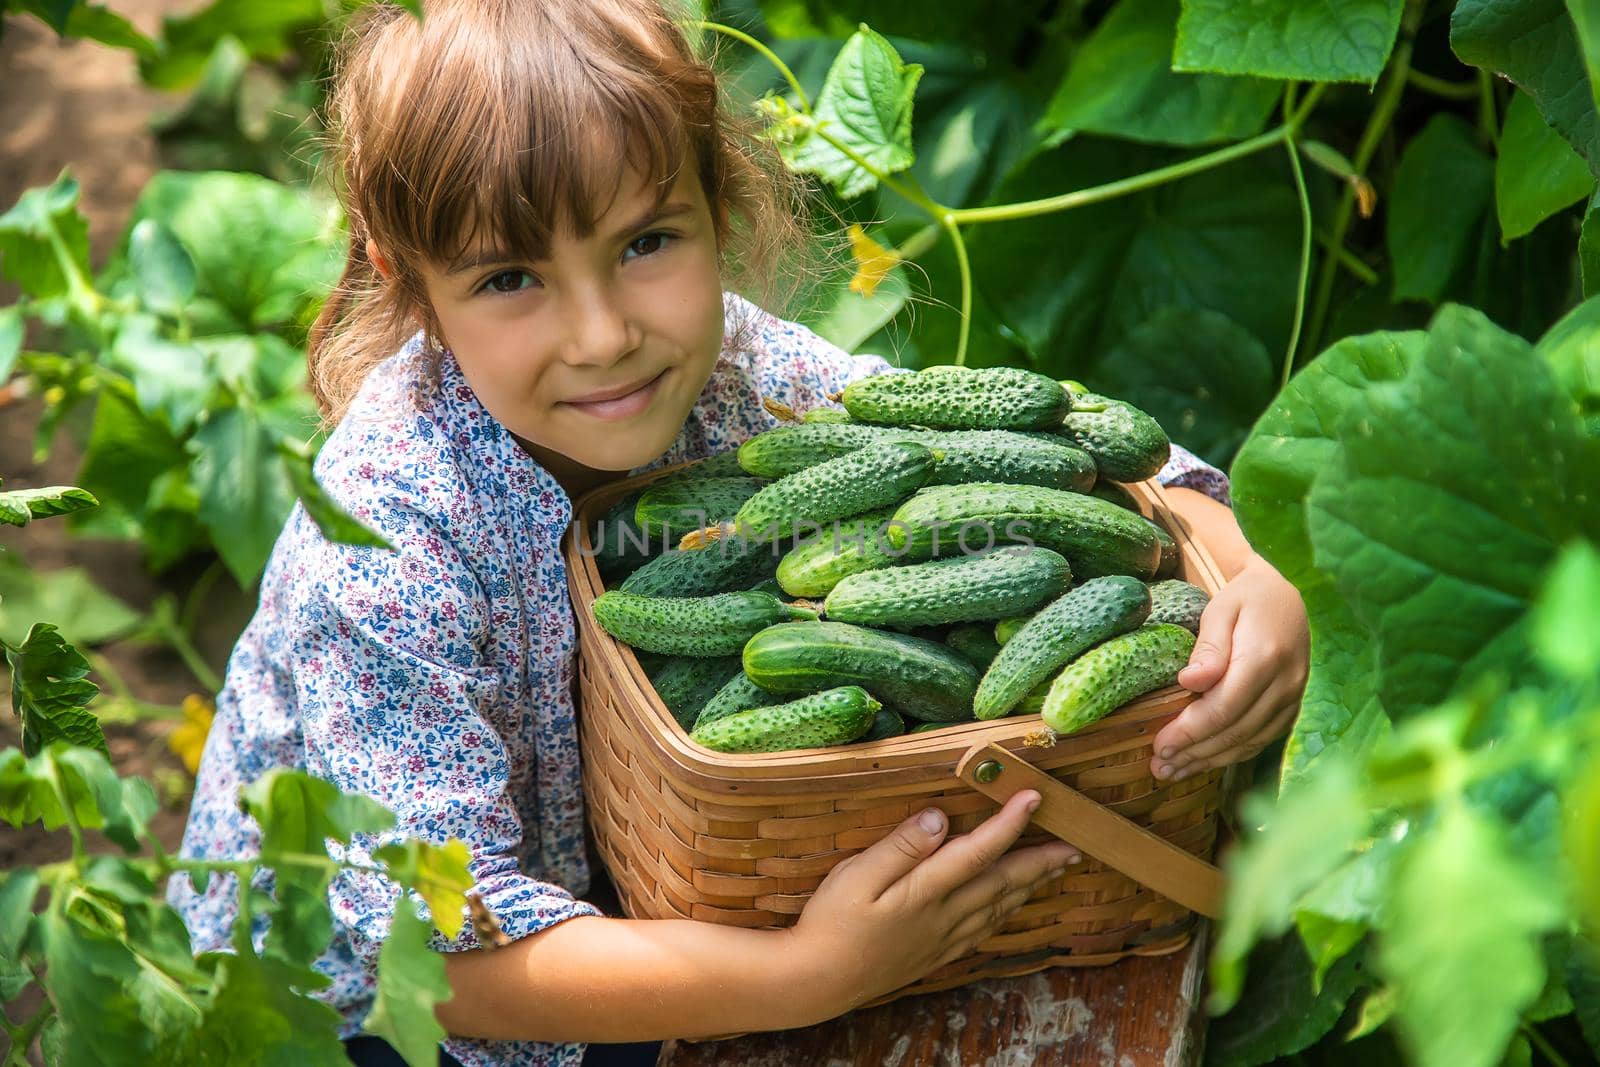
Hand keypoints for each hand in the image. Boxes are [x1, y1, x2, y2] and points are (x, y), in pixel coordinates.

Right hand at [785, 790, 1081, 1017]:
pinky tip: (1012, 905)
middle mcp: (942, 916)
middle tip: (1074, 843)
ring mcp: (942, 938)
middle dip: (1040, 860)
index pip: (977, 852)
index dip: (1009, 823)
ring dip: (1031, 885)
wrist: (817, 982)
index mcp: (924, 892)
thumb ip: (899, 847)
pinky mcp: (935, 953)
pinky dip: (1007, 911)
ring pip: (999, 907)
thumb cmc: (830, 923)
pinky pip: (984, 929)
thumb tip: (939, 819)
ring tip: (1056, 868)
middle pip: (1002, 883)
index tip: (1034, 797)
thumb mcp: (854, 876)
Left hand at [1151, 553, 1308, 782]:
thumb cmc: (1245, 599)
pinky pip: (1261, 739)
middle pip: (1235, 731)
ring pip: (1249, 742)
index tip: (1160, 745)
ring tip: (1172, 771)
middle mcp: (1285, 683)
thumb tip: (1189, 682)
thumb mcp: (1220, 610)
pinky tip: (1202, 761)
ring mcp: (1293, 698)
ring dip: (1209, 761)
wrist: (1285, 597)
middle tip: (1158, 766)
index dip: (1190, 732)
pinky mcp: (1291, 707)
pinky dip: (1230, 755)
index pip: (1224, 707)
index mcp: (1265, 657)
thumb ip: (1208, 647)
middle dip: (1194, 753)